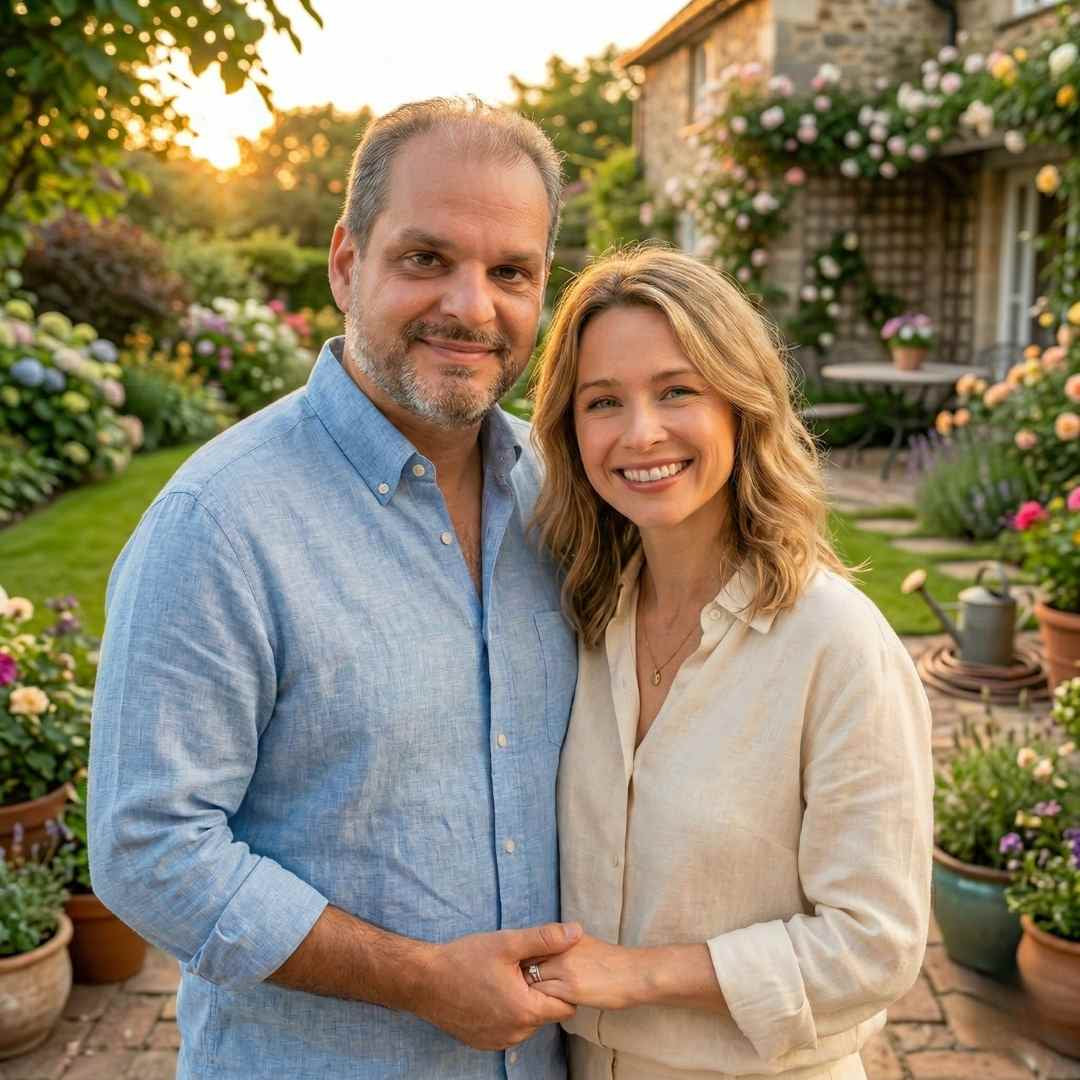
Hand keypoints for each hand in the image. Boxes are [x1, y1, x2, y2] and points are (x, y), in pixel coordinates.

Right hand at [414, 923, 581, 1050]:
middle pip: (546, 1014)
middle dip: (541, 992)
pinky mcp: (483, 1042)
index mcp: (525, 1011)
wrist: (424, 981)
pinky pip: (508, 1029)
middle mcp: (515, 1033)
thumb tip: (576, 932)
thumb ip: (545, 939)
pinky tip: (492, 992)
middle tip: (522, 969)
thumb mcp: (507, 943)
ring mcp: (498, 1041)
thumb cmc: (464, 960)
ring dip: (523, 1003)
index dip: (562, 985)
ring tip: (505, 978)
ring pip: (527, 1023)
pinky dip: (506, 1013)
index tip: (547, 968)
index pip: (566, 1007)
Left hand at [528, 933, 643, 1010]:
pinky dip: (540, 1002)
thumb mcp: (584, 943)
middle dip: (520, 974)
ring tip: (526, 999)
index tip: (517, 971)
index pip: (531, 945)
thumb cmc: (611, 962)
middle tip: (516, 987)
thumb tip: (544, 951)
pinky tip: (543, 1006)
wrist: (634, 973)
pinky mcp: (571, 989)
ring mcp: (565, 968)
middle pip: (526, 961)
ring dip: (528, 990)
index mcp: (564, 936)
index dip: (522, 960)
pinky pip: (544, 996)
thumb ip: (562, 945)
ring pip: (532, 980)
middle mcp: (561, 948)